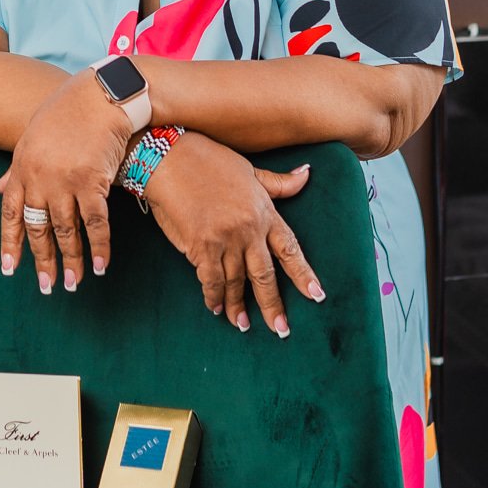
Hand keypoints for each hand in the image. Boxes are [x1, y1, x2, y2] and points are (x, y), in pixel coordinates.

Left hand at [0, 72, 132, 291]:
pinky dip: (98, 247)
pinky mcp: (91, 181)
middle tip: (47, 287)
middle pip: (38, 228)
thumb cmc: (68, 111)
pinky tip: (100, 266)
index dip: (11, 243)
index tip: (9, 269)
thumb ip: (15, 169)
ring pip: (65, 231)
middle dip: (42, 261)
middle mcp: (38, 178)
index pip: (10, 214)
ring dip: (72, 260)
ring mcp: (64, 181)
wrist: (100, 94)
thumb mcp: (32, 137)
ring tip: (74, 283)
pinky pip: (94, 223)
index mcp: (21, 167)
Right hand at [143, 134, 325, 336]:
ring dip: (239, 306)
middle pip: (265, 275)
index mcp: (264, 212)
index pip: (290, 249)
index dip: (303, 274)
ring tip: (243, 324)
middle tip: (280, 329)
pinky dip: (213, 296)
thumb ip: (278, 182)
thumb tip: (307, 174)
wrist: (171, 158)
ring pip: (236, 281)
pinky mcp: (200, 246)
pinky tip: (215, 308)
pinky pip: (210, 279)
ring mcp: (225, 240)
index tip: (316, 296)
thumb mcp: (249, 170)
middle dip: (273, 305)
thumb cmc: (209, 160)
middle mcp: (249, 230)